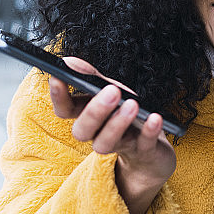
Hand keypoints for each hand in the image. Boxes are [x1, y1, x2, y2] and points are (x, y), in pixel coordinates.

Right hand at [49, 57, 176, 213]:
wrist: (151, 148)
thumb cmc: (125, 112)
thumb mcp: (110, 91)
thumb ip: (90, 77)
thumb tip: (69, 62)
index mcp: (87, 117)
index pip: (64, 110)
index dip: (59, 97)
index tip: (59, 77)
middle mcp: (98, 134)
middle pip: (83, 130)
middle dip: (94, 111)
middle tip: (112, 91)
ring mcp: (120, 145)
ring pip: (107, 143)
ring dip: (118, 123)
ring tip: (132, 104)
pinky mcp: (143, 151)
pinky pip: (144, 144)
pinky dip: (149, 131)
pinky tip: (154, 118)